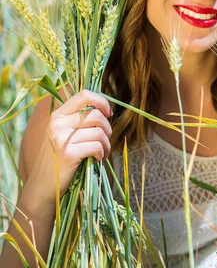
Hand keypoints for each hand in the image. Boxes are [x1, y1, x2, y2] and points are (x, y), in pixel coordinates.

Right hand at [25, 90, 112, 204]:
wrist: (42, 187)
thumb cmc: (59, 158)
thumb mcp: (63, 133)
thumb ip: (77, 119)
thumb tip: (105, 108)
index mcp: (57, 114)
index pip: (84, 95)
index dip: (101, 101)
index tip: (108, 112)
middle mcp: (58, 123)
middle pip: (96, 114)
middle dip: (107, 128)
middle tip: (105, 140)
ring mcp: (62, 138)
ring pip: (99, 132)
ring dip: (106, 143)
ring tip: (102, 151)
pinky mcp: (69, 153)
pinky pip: (97, 146)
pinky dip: (102, 153)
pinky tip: (97, 159)